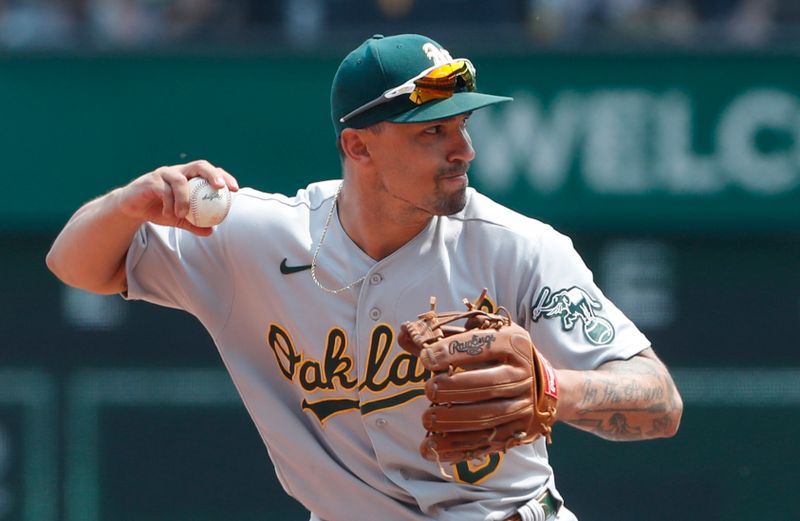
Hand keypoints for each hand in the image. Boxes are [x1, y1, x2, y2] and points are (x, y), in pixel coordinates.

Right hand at [114, 160, 238, 234]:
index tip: (235, 189)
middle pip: (199, 165)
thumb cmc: (158, 211)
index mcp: (188, 177)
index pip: (209, 172)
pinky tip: (168, 215)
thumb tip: (212, 232)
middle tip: (220, 188)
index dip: (223, 176)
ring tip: (182, 214)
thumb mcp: (178, 220)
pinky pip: (164, 190)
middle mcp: (177, 171)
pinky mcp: (150, 181)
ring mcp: (163, 174)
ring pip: (180, 181)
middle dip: (212, 174)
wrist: (131, 209)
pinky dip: (169, 204)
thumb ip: (194, 224)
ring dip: (185, 199)